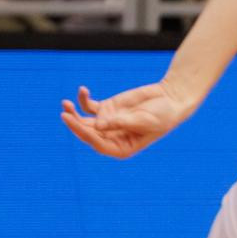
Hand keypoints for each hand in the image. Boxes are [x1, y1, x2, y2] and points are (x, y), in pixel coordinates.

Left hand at [61, 81, 198, 158]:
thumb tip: (98, 125)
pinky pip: (89, 106)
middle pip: (87, 134)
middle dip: (75, 124)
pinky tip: (83, 89)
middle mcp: (112, 138)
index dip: (85, 135)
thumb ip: (122, 122)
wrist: (170, 99)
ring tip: (65, 103)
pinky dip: (83, 99)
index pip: (99, 144)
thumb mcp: (144, 120)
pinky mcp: (106, 109)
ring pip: (84, 121)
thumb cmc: (163, 114)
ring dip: (73, 113)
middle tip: (65, 112)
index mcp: (123, 148)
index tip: (74, 122)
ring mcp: (107, 123)